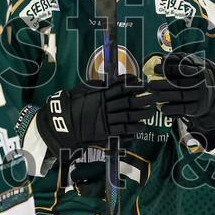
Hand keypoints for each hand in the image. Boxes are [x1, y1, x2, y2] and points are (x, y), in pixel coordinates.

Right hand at [34, 74, 154, 152]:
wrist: (61, 125)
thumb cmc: (70, 106)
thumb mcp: (82, 91)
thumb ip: (95, 86)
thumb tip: (107, 82)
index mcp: (99, 94)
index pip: (120, 87)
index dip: (132, 85)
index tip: (141, 83)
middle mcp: (104, 106)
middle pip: (128, 101)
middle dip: (142, 98)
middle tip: (153, 95)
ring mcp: (105, 119)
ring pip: (128, 115)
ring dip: (142, 112)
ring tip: (151, 110)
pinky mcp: (105, 132)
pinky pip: (123, 129)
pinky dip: (134, 127)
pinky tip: (142, 126)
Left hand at [148, 52, 214, 130]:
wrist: (212, 93)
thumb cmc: (194, 78)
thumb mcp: (192, 66)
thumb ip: (179, 62)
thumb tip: (163, 58)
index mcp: (199, 71)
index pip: (182, 69)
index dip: (168, 68)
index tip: (155, 68)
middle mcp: (200, 83)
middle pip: (179, 83)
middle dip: (163, 84)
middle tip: (151, 84)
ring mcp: (199, 96)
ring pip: (180, 96)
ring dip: (165, 96)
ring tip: (154, 95)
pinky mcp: (197, 107)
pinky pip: (183, 109)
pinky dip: (172, 109)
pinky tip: (162, 108)